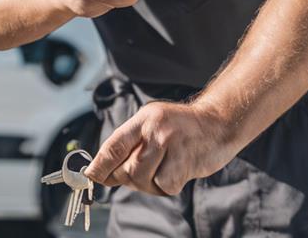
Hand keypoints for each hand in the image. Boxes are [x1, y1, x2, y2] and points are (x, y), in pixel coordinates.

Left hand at [83, 101, 241, 195]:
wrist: (218, 122)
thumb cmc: (178, 126)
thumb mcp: (150, 122)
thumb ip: (130, 142)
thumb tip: (103, 170)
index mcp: (142, 120)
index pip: (113, 146)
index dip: (99, 165)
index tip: (90, 176)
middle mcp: (156, 132)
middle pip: (127, 169)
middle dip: (123, 178)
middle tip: (130, 176)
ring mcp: (172, 147)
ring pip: (143, 179)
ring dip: (145, 184)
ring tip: (154, 172)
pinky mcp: (187, 163)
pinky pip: (164, 186)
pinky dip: (164, 186)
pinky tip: (171, 173)